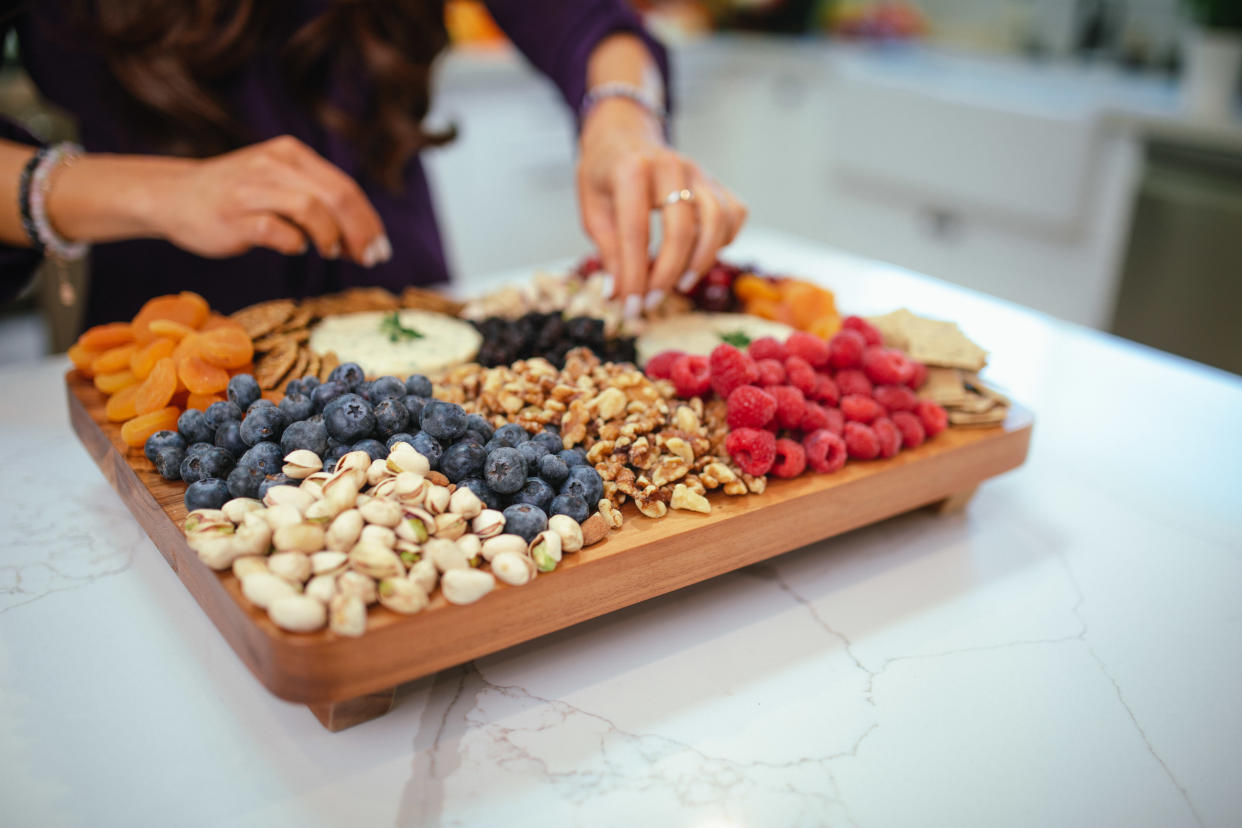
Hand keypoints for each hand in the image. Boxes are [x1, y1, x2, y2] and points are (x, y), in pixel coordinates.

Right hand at [145, 135, 389, 264]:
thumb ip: (318, 203)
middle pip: (334, 196)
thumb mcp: (279, 184)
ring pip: (310, 207)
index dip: (368, 220)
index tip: (380, 248)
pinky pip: (276, 229)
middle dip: (359, 231)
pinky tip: (296, 248)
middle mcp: (274, 164)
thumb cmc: (236, 197)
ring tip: (330, 252)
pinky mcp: (234, 213)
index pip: (344, 187)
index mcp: (291, 155)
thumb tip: (361, 240)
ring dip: (329, 236)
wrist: (174, 196)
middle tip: (369, 258)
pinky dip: (294, 243)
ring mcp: (252, 187)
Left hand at [576, 99, 746, 314]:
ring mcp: (699, 172)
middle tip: (653, 301)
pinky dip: (724, 241)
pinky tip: (701, 256)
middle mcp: (671, 166)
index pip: (636, 234)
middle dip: (668, 274)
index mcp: (632, 171)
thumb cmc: (604, 176)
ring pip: (717, 220)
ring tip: (681, 284)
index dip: (634, 277)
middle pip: (682, 229)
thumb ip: (608, 251)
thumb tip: (620, 294)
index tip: (631, 307)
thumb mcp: (592, 211)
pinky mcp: (716, 181)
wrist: (624, 136)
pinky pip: (734, 214)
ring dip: (702, 260)